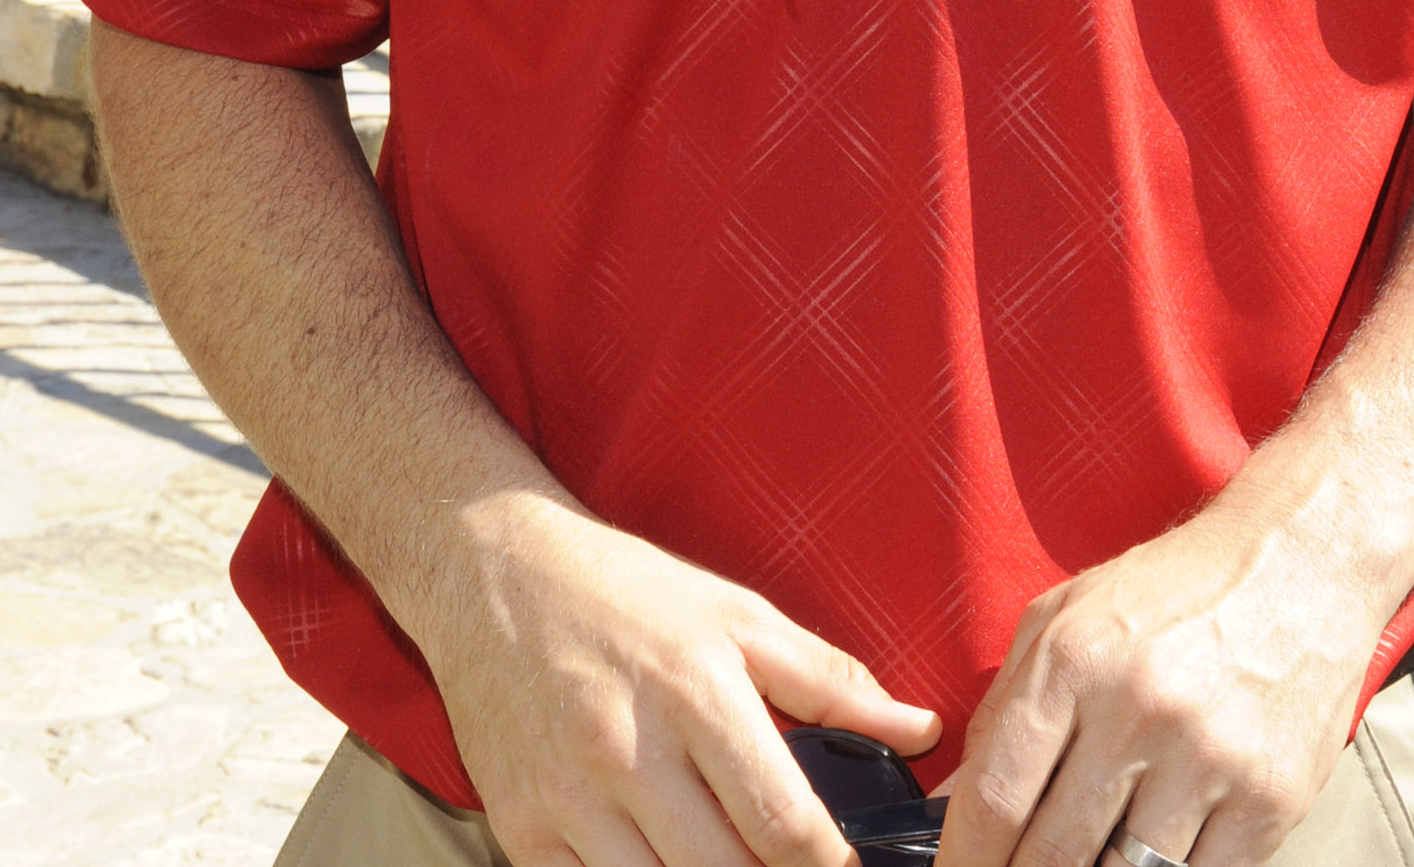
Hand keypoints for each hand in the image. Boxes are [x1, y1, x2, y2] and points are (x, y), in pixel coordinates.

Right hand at [415, 489, 941, 866]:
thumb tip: (920, 730)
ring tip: (731, 859)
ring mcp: (568, 802)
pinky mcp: (520, 832)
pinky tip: (664, 862)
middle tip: (792, 866)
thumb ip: (831, 681)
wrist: (493, 575)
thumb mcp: (737, 615)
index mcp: (696, 694)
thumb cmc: (626, 593)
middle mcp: (629, 754)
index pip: (785, 826)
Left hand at [932, 496, 1384, 866]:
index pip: (996, 798)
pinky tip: (1152, 851)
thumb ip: (1000, 709)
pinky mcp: (1268, 800)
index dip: (965, 860)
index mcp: (1075, 660)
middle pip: (1053, 856)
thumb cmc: (1172, 592)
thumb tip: (952, 805)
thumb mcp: (1065, 616)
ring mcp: (1209, 760)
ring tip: (1090, 852)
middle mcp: (1139, 710)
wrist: (1299, 563)